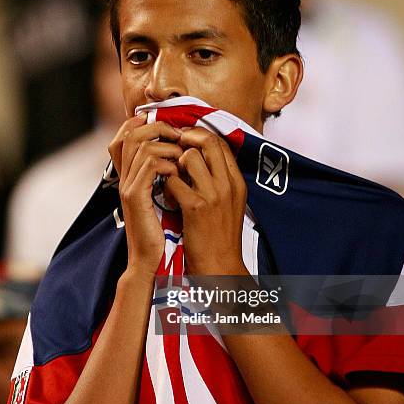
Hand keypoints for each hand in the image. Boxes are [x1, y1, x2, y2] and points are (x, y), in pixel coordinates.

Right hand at [108, 115, 182, 272]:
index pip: (126, 134)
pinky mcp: (135, 198)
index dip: (145, 123)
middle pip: (130, 133)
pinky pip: (148, 166)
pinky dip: (167, 163)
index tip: (170, 128)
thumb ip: (165, 175)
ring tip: (182, 157)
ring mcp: (128, 186)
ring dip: (167, 146)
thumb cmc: (163, 230)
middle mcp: (125, 177)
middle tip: (179, 136)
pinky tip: (178, 173)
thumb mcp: (163, 196)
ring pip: (141, 146)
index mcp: (130, 174)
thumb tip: (181, 153)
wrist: (151, 260)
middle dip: (158, 127)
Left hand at [164, 128, 247, 274]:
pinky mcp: (195, 207)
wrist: (220, 267)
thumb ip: (220, 181)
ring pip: (189, 156)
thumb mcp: (230, 205)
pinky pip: (174, 180)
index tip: (185, 140)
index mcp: (237, 182)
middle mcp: (228, 184)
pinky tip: (167, 196)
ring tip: (171, 177)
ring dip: (174, 162)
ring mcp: (213, 195)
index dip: (200, 136)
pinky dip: (166, 184)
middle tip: (173, 147)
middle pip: (208, 141)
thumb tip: (200, 159)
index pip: (221, 143)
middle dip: (187, 139)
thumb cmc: (220, 237)